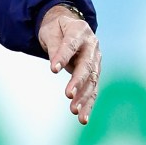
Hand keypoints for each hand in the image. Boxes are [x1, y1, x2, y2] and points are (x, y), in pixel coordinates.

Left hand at [38, 4, 100, 123]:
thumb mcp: (50, 31)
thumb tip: (55, 65)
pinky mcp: (94, 72)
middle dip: (78, 81)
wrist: (70, 26)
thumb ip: (53, 46)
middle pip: (86, 65)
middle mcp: (92, 46)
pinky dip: (88, 104)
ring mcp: (95, 60)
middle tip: (68, 94)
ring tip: (75, 111)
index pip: (71, 45)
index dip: (62, 56)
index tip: (53, 69)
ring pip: (92, 80)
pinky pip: (92, 89)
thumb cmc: (57, 28)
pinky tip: (83, 118)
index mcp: (80, 30)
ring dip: (84, 97)